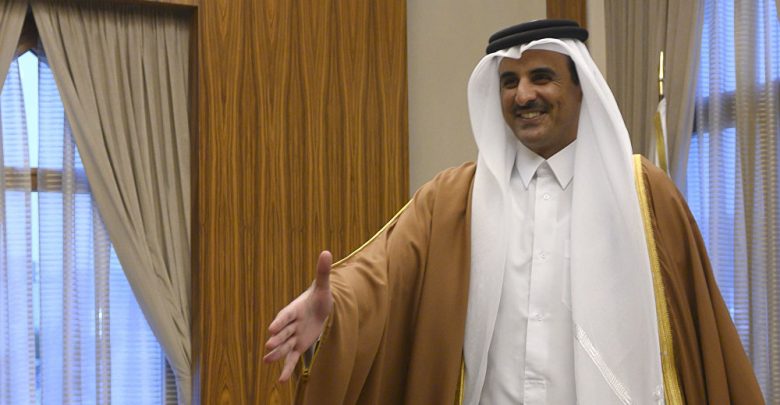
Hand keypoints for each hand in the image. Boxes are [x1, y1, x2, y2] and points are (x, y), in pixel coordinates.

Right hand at [263, 251, 333, 381]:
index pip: (286, 315)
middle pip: (283, 332)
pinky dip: (286, 368)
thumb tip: (326, 251)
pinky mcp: (298, 346)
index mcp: (294, 309)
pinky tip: (281, 380)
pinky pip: (291, 359)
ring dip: (277, 353)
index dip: (280, 321)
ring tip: (267, 360)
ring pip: (284, 346)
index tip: (272, 327)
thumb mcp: (323, 287)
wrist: (319, 309)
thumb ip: (322, 272)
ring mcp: (293, 336)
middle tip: (269, 345)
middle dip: (277, 339)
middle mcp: (291, 324)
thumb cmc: (319, 298)